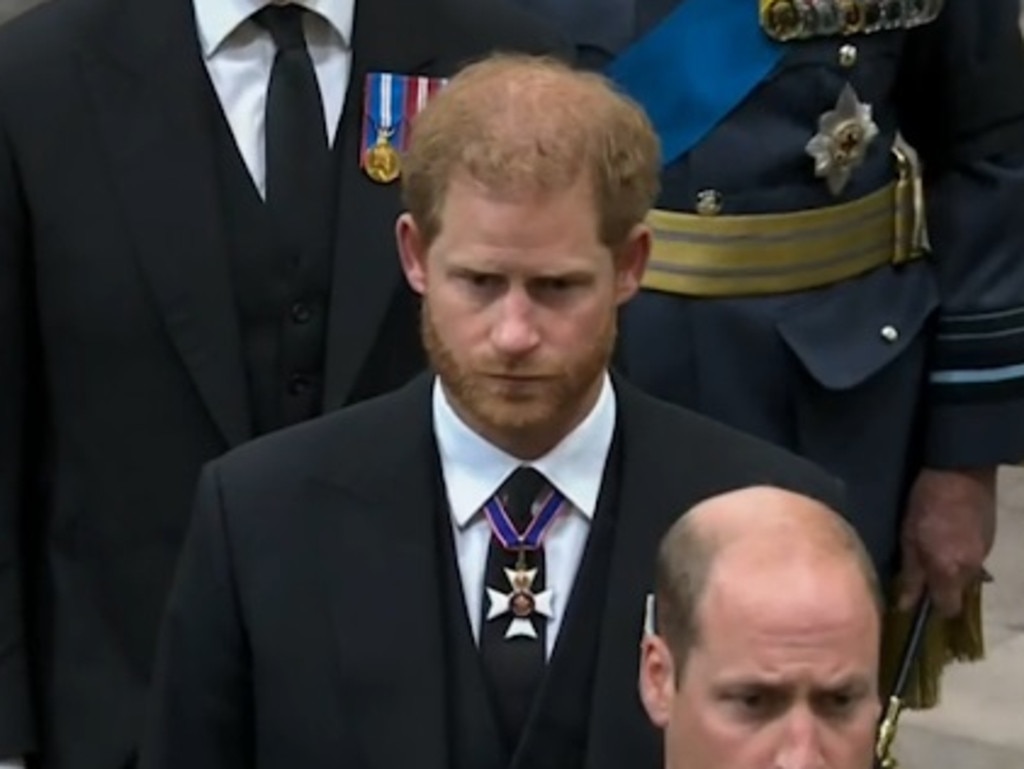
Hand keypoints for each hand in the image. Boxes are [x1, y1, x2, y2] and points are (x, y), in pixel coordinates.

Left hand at [897, 467, 996, 616]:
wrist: (961, 470)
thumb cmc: (926, 503)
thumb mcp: (908, 537)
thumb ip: (910, 574)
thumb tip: (905, 605)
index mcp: (949, 570)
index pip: (948, 608)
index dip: (932, 608)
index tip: (917, 600)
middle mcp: (972, 568)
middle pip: (958, 592)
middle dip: (941, 587)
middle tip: (921, 569)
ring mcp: (986, 553)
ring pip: (967, 575)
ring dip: (951, 569)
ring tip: (934, 548)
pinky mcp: (991, 538)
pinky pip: (975, 558)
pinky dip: (961, 554)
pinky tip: (948, 536)